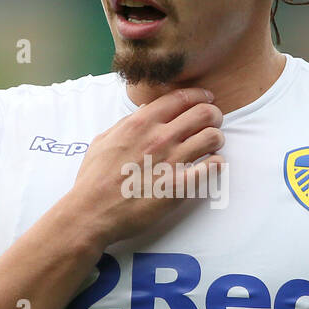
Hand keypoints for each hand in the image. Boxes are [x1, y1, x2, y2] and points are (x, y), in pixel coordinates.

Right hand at [67, 87, 224, 247]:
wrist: (91, 213)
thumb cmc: (94, 179)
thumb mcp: (103, 140)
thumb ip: (126, 123)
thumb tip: (145, 109)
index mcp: (140, 123)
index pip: (181, 97)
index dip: (199, 95)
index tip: (206, 99)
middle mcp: (159, 138)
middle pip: (204, 113)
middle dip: (213, 115)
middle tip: (213, 123)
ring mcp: (171, 161)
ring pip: (213, 137)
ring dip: (217, 139)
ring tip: (212, 146)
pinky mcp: (180, 186)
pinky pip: (213, 167)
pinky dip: (217, 164)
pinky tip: (210, 166)